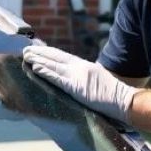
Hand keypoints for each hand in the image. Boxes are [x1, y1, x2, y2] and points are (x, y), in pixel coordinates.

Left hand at [22, 45, 137, 123]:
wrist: (124, 100)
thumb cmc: (115, 96)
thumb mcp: (99, 82)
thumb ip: (87, 80)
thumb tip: (78, 83)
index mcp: (86, 66)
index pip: (64, 57)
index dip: (50, 53)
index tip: (39, 49)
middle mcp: (81, 68)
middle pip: (56, 58)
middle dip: (41, 53)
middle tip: (27, 50)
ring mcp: (78, 76)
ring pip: (53, 65)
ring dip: (38, 60)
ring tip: (26, 56)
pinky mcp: (76, 87)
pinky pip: (57, 78)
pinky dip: (46, 72)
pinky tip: (36, 68)